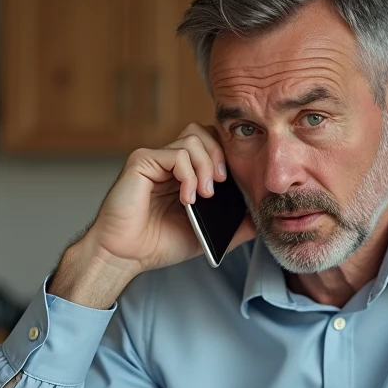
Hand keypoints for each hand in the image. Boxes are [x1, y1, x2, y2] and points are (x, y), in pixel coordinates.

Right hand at [48, 123, 255, 307]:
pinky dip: (188, 174)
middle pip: (203, 131)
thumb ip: (234, 225)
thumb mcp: (207, 234)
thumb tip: (262, 220)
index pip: (212, 144)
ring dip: (206, 166)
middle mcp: (169, 160)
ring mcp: (155, 159)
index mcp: (184, 172)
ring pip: (192, 139)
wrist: (125, 255)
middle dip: (220, 155)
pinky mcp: (142, 161)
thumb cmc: (158, 244)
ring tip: (205, 195)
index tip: (232, 184)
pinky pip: (175, 153)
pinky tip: (187, 198)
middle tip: (222, 185)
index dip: (226, 156)